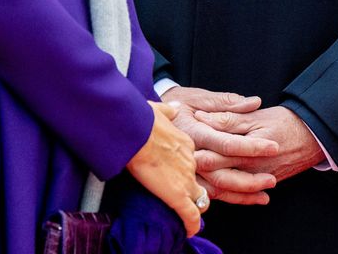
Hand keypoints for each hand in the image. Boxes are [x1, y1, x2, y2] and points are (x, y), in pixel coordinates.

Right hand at [126, 100, 203, 236]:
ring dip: (195, 206)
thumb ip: (168, 111)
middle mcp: (190, 161)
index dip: (187, 168)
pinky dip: (191, 225)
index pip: (193, 160)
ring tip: (187, 213)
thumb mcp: (158, 109)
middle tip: (185, 194)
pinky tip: (189, 230)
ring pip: (201, 199)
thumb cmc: (142, 120)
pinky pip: (191, 216)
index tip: (180, 172)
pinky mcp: (178, 196)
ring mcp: (186, 180)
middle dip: (195, 188)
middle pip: (201, 179)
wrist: (136, 133)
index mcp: (185, 143)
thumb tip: (174, 107)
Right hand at [161, 86, 277, 205]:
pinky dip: (228, 198)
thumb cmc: (175, 103)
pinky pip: (208, 195)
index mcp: (194, 132)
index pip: (227, 143)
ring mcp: (186, 171)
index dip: (252, 146)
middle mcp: (190, 156)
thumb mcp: (197, 97)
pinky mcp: (184, 180)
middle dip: (250, 179)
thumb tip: (254, 102)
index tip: (273, 146)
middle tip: (273, 178)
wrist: (143, 121)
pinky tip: (244, 199)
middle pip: (223, 174)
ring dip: (242, 194)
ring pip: (217, 189)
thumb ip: (226, 102)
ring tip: (265, 195)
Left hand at [193, 105, 322, 183]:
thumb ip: (228, 118)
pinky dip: (227, 191)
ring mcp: (257, 179)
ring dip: (210, 181)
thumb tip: (201, 116)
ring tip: (193, 173)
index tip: (181, 145)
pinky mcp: (262, 183)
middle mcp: (251, 168)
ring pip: (227, 187)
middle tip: (182, 161)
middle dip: (199, 170)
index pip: (214, 154)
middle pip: (217, 174)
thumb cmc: (285, 122)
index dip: (196, 150)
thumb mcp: (256, 117)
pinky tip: (214, 185)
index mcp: (246, 149)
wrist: (313, 138)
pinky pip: (240, 192)